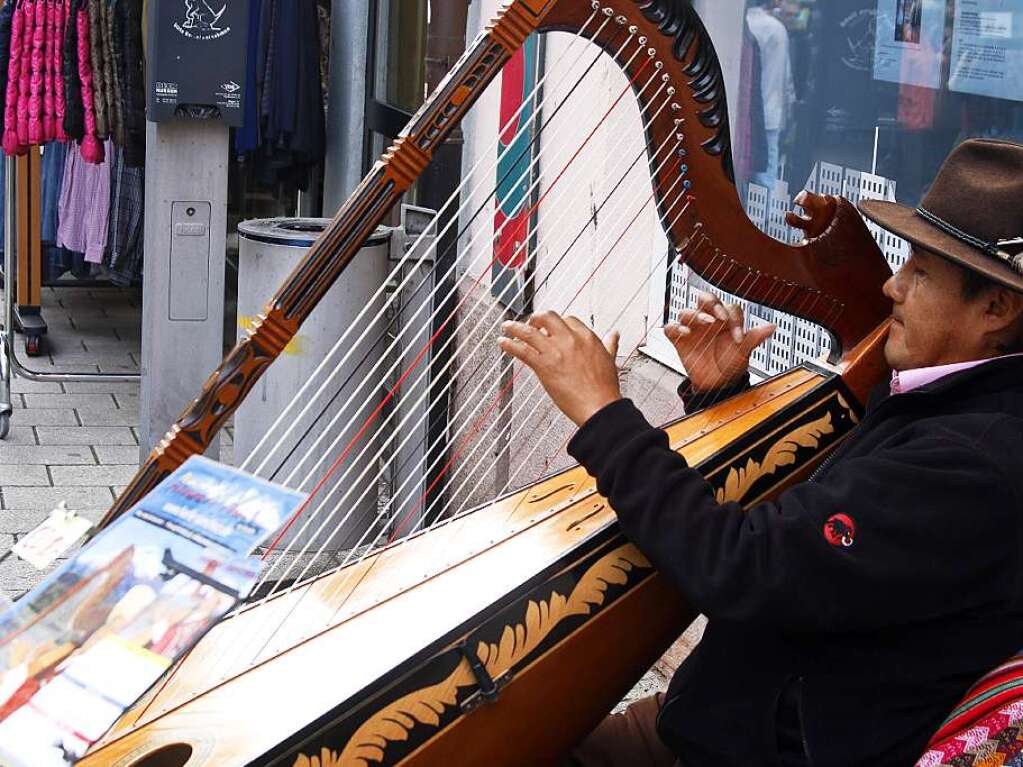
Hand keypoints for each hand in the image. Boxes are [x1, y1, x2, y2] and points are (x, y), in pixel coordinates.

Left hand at [498, 311, 621, 426]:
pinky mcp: (544, 366)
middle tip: (529, 323)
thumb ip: (609, 344)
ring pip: (530, 331)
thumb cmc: (604, 388)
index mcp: (586, 337)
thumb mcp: (610, 360)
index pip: (567, 319)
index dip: (557, 323)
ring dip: (515, 327)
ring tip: (507, 326)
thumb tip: (613, 335)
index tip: (550, 327)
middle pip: (547, 317)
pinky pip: (522, 350)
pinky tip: (503, 342)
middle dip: (535, 318)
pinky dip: (509, 345)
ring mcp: (556, 352)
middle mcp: (570, 340)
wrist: (600, 407)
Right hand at [664, 291, 774, 390]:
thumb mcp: (744, 352)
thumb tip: (772, 326)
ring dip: (695, 315)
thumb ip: (754, 338)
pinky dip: (675, 328)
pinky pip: (671, 328)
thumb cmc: (731, 364)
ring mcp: (693, 329)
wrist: (718, 384)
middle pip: (704, 299)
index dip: (733, 318)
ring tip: (705, 323)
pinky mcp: (679, 340)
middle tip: (717, 315)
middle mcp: (708, 320)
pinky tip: (685, 333)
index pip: (728, 308)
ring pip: (687, 312)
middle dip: (710, 302)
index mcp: (725, 320)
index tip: (737, 337)